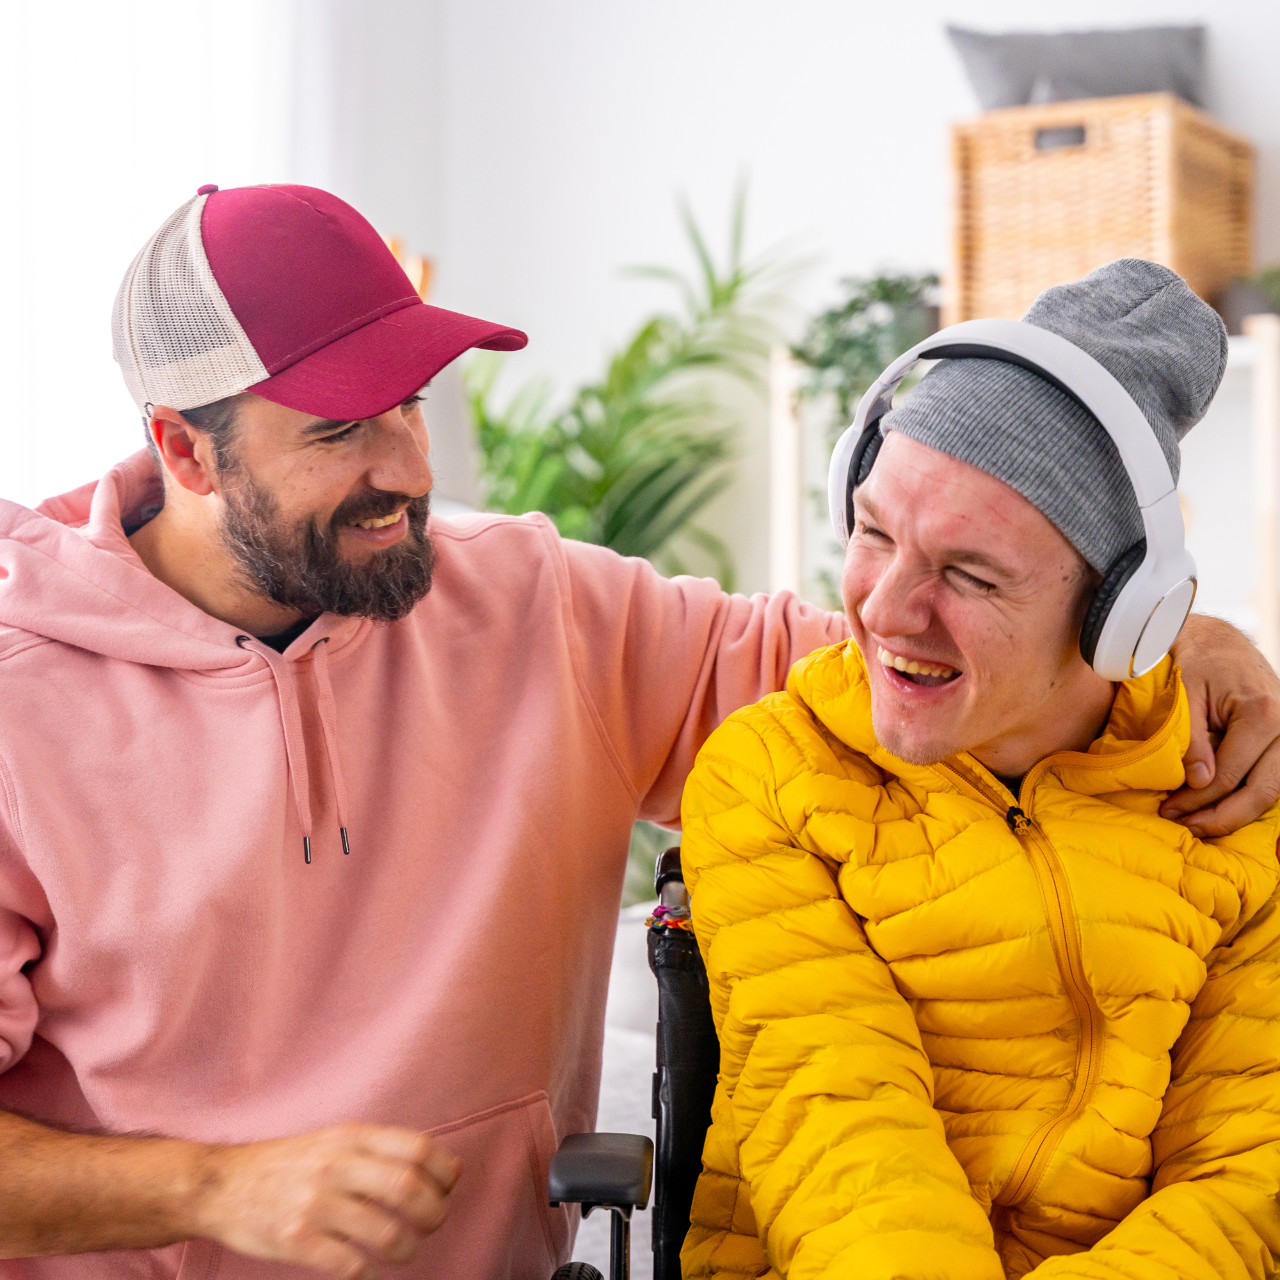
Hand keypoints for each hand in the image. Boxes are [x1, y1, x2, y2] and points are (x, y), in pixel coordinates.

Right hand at [192, 1123, 459, 1278]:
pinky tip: (371, 1272)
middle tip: (433, 1225)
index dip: (443, 1173)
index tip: (446, 1189)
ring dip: (406, 1250)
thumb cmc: (292, 1163)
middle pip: (408, 1189)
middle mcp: (337, 1165)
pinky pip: (351, 1266)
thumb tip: (453, 1169)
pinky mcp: (296, 1240)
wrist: (222, 1185)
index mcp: (352, 1136)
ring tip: (404, 1252)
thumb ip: (389, 1150)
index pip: (418, 1148)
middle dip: (434, 1214)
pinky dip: (371, 1275)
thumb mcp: (339, 1140)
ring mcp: (316, 1204)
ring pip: (386, 1233)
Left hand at [1162, 614, 1279, 835]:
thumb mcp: (1186, 694)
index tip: (1168, 810)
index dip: (1198, 799)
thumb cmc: (1198, 661)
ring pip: (1272, 791)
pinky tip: (1221, 809)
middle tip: (1185, 826)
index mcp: (1263, 714)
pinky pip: (1273, 778)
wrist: (1220, 640)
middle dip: (1222, 816)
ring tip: (1200, 824)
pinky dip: (1248, 797)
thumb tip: (1197, 781)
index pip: (1230, 774)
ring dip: (1237, 813)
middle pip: (1262, 791)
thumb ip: (1192, 739)